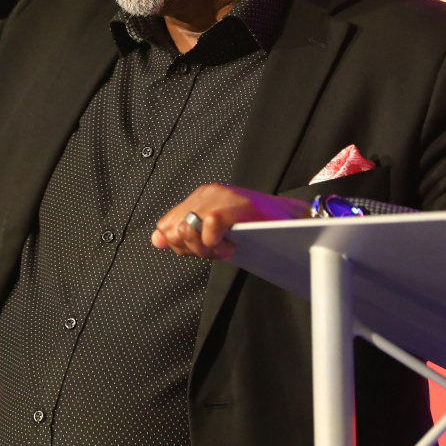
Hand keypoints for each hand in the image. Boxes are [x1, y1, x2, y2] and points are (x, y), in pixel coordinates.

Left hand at [151, 183, 306, 260]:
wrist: (289, 219)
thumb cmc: (255, 226)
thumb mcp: (214, 230)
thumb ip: (185, 231)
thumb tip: (156, 239)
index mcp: (199, 197)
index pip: (167, 226)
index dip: (181, 246)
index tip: (204, 250)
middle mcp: (205, 194)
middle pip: (173, 231)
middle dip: (192, 250)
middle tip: (216, 251)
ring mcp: (218, 198)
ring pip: (186, 231)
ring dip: (205, 250)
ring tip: (225, 249)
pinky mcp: (230, 207)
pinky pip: (207, 231)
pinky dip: (216, 246)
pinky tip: (231, 247)